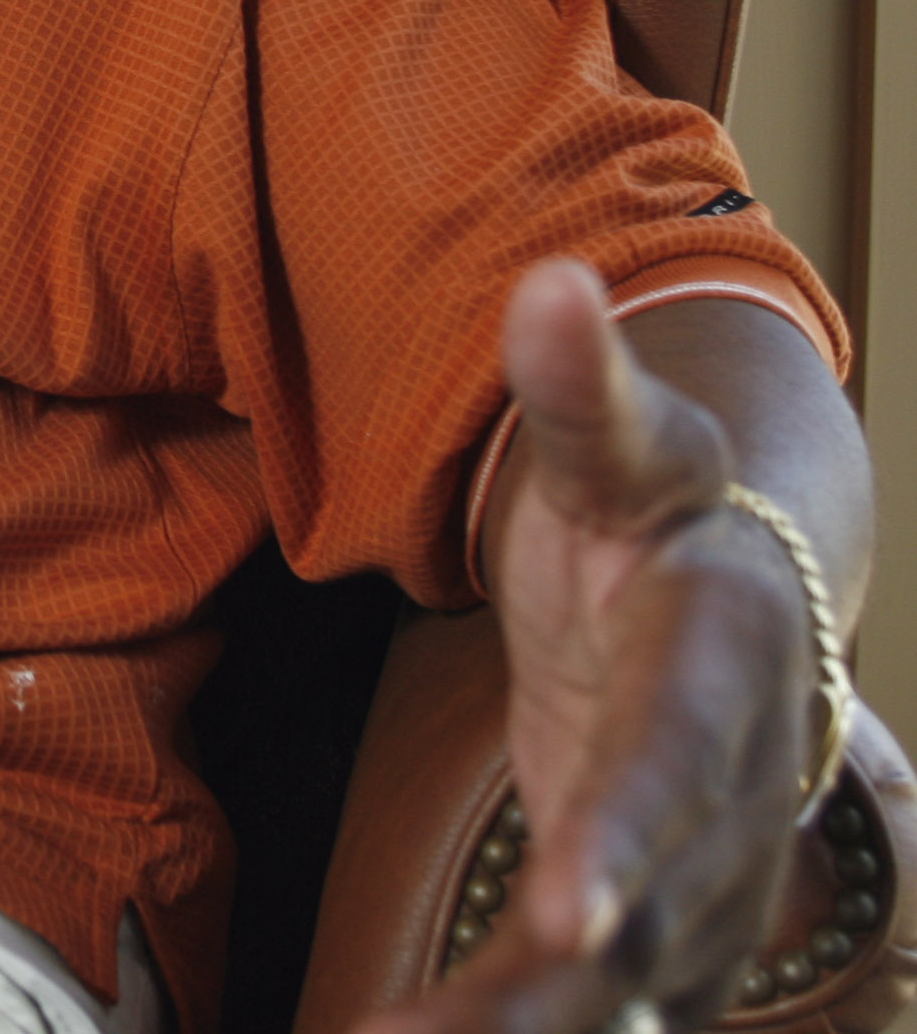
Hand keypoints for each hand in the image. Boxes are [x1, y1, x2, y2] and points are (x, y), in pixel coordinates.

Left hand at [370, 260, 813, 1033]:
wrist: (746, 598)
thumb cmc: (671, 510)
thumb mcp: (629, 445)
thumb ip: (580, 386)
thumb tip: (551, 281)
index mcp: (724, 674)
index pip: (675, 767)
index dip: (628, 843)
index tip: (571, 919)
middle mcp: (729, 801)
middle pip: (645, 914)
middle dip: (547, 990)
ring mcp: (701, 880)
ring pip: (612, 992)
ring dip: (506, 1033)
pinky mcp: (655, 929)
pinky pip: (576, 1008)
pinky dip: (493, 1032)